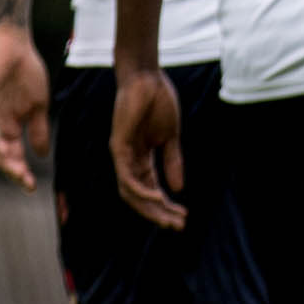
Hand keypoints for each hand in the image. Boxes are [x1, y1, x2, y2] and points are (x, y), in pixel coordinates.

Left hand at [0, 25, 51, 190]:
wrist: (15, 45)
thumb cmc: (26, 72)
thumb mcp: (39, 105)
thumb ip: (39, 130)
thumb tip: (43, 155)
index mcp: (11, 126)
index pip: (14, 155)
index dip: (22, 172)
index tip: (33, 187)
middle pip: (1, 155)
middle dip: (12, 170)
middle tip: (25, 183)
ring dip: (0, 159)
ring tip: (15, 169)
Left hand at [110, 65, 186, 229]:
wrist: (146, 78)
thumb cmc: (158, 102)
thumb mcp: (170, 137)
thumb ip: (173, 161)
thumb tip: (178, 188)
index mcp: (142, 158)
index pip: (151, 189)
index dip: (167, 206)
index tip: (185, 216)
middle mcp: (129, 160)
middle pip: (140, 197)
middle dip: (159, 213)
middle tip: (178, 226)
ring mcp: (122, 155)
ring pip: (132, 192)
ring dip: (151, 208)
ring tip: (171, 217)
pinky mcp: (118, 147)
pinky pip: (127, 177)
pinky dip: (141, 190)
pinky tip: (158, 198)